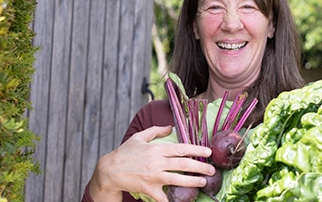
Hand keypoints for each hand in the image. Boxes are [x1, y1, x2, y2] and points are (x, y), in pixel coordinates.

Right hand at [88, 126, 214, 201]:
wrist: (110, 170)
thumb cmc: (125, 153)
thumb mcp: (139, 137)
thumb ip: (156, 131)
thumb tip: (170, 127)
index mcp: (157, 149)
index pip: (181, 148)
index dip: (196, 149)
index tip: (208, 152)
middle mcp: (157, 162)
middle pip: (183, 164)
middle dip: (200, 167)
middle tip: (212, 170)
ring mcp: (153, 176)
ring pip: (177, 179)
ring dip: (192, 182)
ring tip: (203, 182)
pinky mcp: (149, 189)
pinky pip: (163, 197)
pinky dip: (172, 199)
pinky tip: (183, 200)